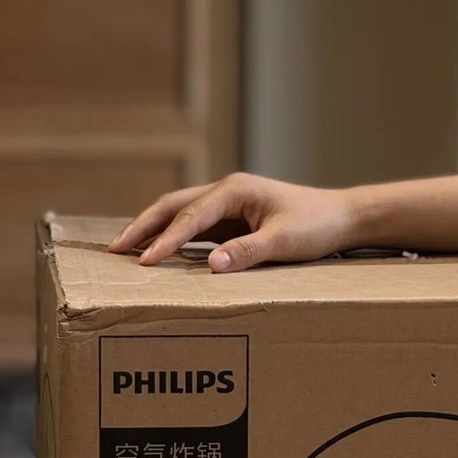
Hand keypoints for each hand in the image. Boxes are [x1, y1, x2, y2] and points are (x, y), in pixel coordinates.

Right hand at [108, 173, 358, 271]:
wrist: (343, 218)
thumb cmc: (317, 226)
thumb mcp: (283, 242)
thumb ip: (247, 253)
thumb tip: (211, 266)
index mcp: (235, 190)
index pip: (189, 217)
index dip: (165, 240)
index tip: (144, 262)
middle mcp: (227, 192)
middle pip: (173, 206)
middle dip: (143, 227)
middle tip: (114, 249)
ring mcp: (230, 205)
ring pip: (181, 213)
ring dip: (154, 230)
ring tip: (127, 249)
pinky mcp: (235, 220)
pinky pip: (196, 227)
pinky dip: (175, 238)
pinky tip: (161, 252)